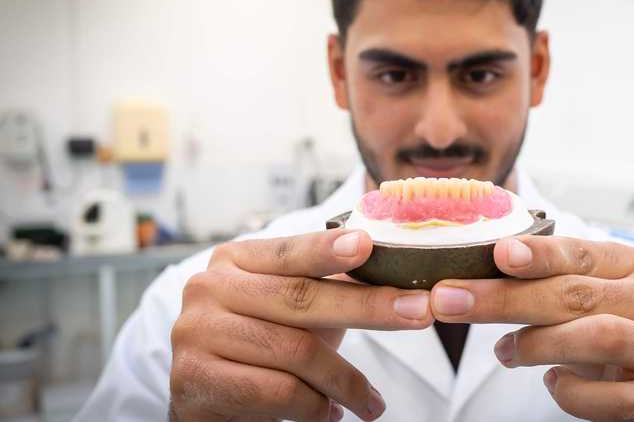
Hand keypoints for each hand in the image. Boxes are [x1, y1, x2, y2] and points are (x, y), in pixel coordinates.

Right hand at [170, 229, 434, 421]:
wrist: (207, 400)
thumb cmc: (261, 345)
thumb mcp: (292, 309)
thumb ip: (328, 285)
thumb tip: (399, 273)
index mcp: (234, 260)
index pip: (289, 251)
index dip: (328, 249)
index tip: (368, 245)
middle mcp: (209, 289)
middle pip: (301, 298)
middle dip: (368, 307)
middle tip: (420, 313)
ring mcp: (196, 333)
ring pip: (295, 352)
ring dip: (346, 380)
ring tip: (371, 402)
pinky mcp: (197, 380)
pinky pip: (277, 392)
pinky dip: (315, 407)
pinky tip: (329, 413)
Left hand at [430, 236, 633, 421]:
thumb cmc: (604, 331)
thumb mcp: (579, 299)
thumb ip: (539, 284)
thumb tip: (464, 283)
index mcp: (627, 265)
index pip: (577, 253)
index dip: (538, 254)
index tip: (498, 253)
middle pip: (574, 294)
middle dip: (505, 299)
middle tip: (450, 302)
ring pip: (599, 338)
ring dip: (538, 344)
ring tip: (503, 351)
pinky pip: (614, 398)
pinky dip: (573, 393)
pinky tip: (552, 383)